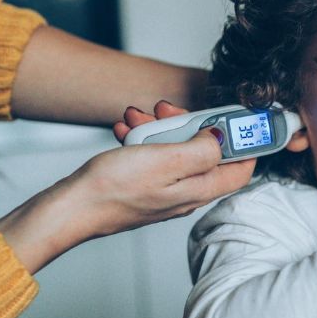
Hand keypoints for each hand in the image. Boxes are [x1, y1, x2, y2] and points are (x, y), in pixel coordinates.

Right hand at [0, 100, 254, 273]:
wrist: (72, 206)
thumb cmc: (114, 188)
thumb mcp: (167, 160)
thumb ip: (203, 151)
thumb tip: (221, 139)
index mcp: (199, 190)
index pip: (240, 170)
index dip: (244, 144)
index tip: (236, 120)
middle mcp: (186, 193)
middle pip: (205, 153)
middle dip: (190, 126)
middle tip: (169, 111)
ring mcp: (165, 189)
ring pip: (175, 151)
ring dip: (159, 129)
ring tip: (137, 118)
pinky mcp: (144, 185)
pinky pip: (152, 156)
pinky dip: (141, 140)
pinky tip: (125, 131)